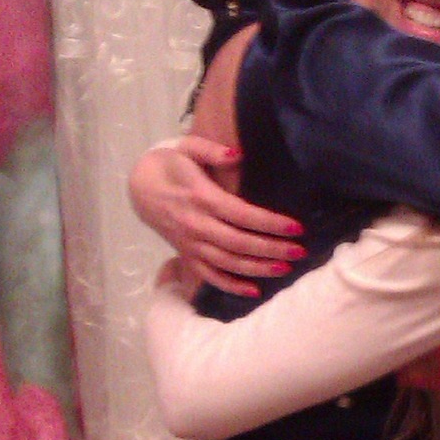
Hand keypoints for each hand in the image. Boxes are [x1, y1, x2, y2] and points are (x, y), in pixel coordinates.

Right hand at [128, 137, 304, 296]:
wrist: (139, 187)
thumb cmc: (171, 165)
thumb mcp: (186, 147)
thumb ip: (211, 150)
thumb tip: (237, 154)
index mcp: (200, 197)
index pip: (241, 214)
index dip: (270, 223)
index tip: (296, 227)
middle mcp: (196, 225)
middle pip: (239, 243)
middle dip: (272, 249)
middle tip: (300, 251)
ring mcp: (190, 244)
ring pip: (227, 262)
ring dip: (257, 268)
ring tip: (285, 269)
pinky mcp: (186, 255)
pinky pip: (209, 275)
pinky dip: (230, 286)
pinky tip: (255, 291)